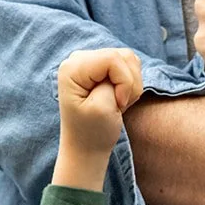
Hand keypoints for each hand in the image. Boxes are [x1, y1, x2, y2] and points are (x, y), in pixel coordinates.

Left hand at [54, 48, 143, 189]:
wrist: (86, 149)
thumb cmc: (92, 133)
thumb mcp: (103, 108)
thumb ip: (115, 80)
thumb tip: (124, 65)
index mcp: (73, 68)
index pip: (113, 59)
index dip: (124, 82)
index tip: (118, 103)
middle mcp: (79, 58)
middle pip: (123, 56)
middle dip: (129, 83)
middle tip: (118, 105)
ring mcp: (90, 62)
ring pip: (129, 59)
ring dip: (131, 84)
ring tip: (117, 102)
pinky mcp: (101, 68)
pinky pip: (129, 65)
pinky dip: (130, 84)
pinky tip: (118, 98)